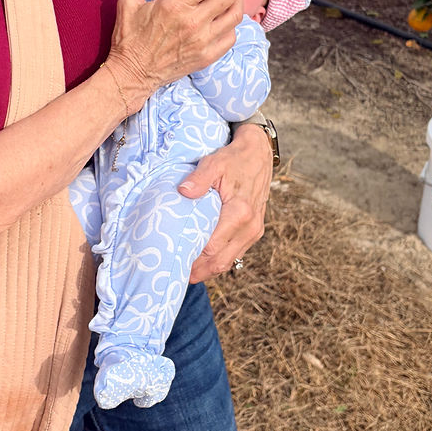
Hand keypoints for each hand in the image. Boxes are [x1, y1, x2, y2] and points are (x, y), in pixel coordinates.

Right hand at [108, 0, 241, 109]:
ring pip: (235, 15)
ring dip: (237, 0)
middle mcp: (194, 22)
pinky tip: (224, 19)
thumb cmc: (129, 38)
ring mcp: (203, 41)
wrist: (132, 74)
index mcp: (175, 5)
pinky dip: (231, 25)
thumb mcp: (128, 1)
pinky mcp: (207, 57)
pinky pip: (231, 37)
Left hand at [178, 123, 271, 281]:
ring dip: (208, 270)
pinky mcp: (255, 232)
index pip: (211, 246)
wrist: (259, 155)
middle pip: (220, 261)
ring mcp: (254, 231)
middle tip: (174, 276)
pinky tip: (202, 262)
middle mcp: (249, 226)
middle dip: (198, 271)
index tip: (172, 261)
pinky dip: (219, 261)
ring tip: (185, 273)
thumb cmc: (234, 159)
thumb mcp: (214, 163)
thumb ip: (199, 178)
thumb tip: (183, 191)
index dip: (191, 258)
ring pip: (228, 262)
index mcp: (240, 212)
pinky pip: (236, 254)